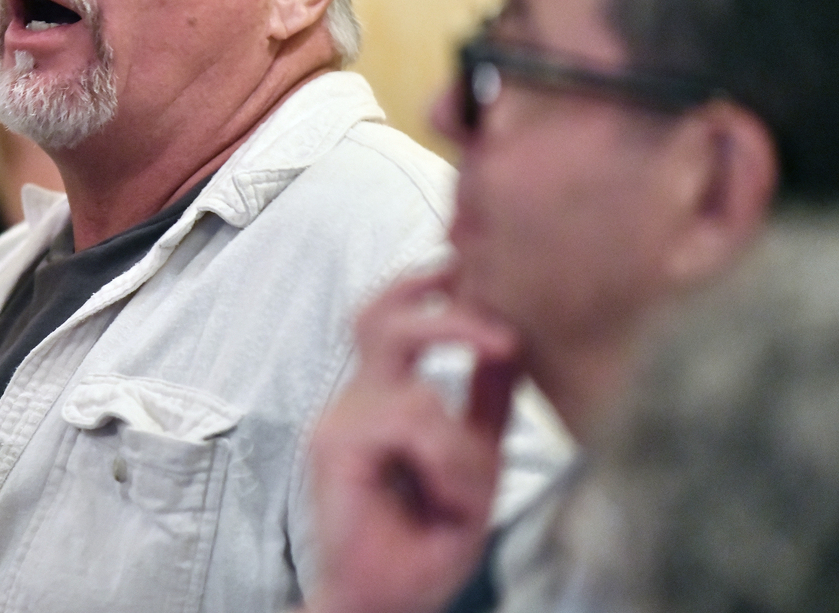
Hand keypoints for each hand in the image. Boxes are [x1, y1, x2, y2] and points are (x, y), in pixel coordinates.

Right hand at [304, 271, 521, 612]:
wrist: (379, 603)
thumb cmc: (420, 544)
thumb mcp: (476, 462)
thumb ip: (486, 404)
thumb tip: (515, 346)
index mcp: (383, 395)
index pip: (396, 312)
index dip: (433, 284)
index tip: (482, 270)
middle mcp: (355, 399)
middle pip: (378, 313)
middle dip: (436, 301)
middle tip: (491, 316)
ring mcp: (340, 421)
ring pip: (411, 386)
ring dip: (457, 438)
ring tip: (466, 483)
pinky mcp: (334, 449)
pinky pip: (407, 426)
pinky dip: (444, 462)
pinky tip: (447, 497)